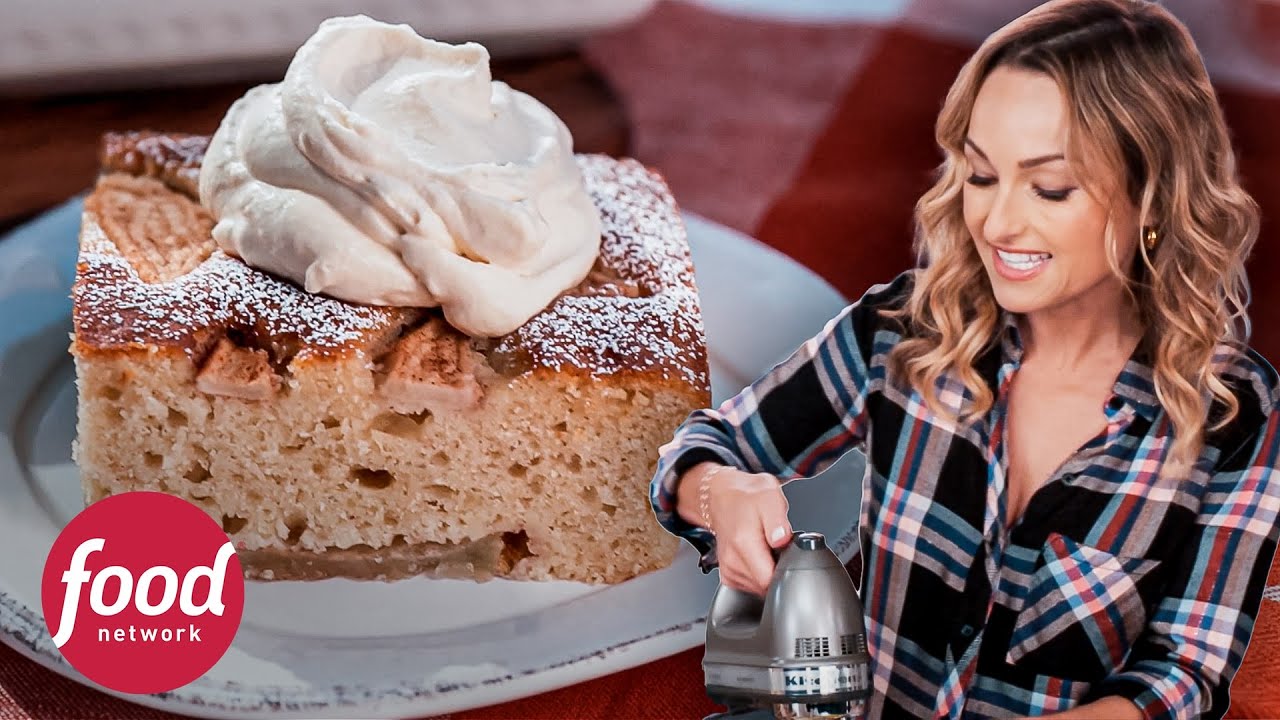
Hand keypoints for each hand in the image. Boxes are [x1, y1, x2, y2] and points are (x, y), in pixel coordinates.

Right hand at [677, 462, 792, 594]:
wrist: (723, 496)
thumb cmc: (748, 497)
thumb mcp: (770, 497)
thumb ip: (778, 520)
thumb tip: (782, 540)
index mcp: (743, 542)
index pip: (769, 580)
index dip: (785, 571)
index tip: (789, 557)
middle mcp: (732, 559)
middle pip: (765, 586)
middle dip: (778, 571)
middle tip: (779, 549)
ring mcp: (728, 569)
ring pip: (758, 588)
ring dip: (768, 573)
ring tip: (768, 551)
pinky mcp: (728, 574)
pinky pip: (749, 586)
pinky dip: (758, 576)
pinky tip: (760, 558)